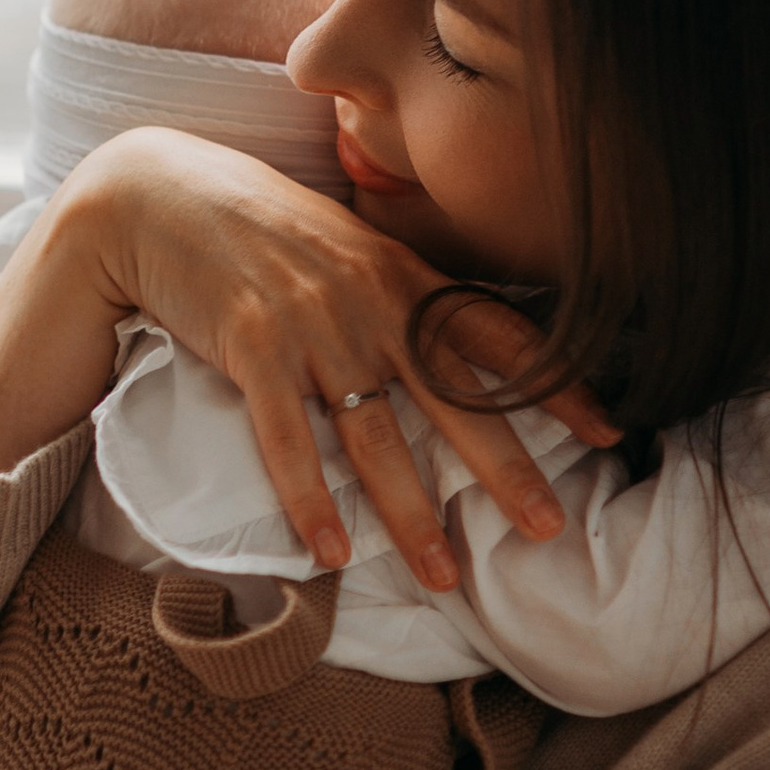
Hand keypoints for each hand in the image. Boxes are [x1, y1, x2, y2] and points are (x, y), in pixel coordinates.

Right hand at [62, 129, 616, 591]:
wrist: (159, 194)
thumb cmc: (259, 227)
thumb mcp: (348, 245)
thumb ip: (400, 293)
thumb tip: (453, 348)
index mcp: (403, 275)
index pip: (497, 335)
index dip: (556, 384)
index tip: (610, 432)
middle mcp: (370, 300)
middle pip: (451, 398)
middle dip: (505, 467)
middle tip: (549, 528)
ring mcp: (311, 323)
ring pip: (374, 434)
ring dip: (411, 512)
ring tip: (445, 576)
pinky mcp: (250, 346)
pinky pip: (288, 439)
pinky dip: (309, 499)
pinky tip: (331, 553)